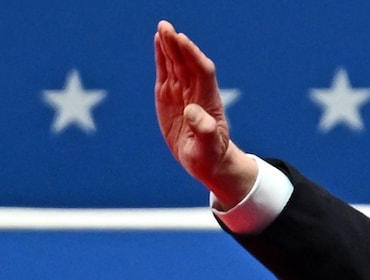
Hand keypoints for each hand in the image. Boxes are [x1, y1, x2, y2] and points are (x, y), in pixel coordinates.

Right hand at [154, 20, 256, 207]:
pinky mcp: (170, 96)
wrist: (206, 160)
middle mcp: (196, 93)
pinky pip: (166, 72)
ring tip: (162, 28)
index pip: (202, 73)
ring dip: (169, 46)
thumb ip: (204, 130)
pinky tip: (159, 41)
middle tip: (166, 27)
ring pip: (176, 64)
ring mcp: (182, 93)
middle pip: (187, 64)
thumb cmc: (210, 156)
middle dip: (178, 46)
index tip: (183, 41)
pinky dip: (162, 57)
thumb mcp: (208, 148)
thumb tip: (192, 110)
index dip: (193, 56)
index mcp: (208, 103)